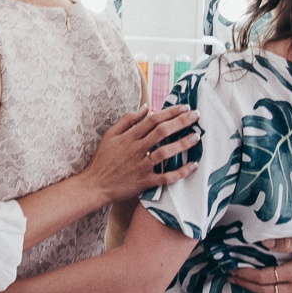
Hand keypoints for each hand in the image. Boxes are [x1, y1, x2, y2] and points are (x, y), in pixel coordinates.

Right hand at [81, 105, 200, 203]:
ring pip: (165, 152)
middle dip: (181, 122)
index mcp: (128, 137)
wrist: (95, 185)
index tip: (184, 107)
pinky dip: (180, 172)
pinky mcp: (145, 181)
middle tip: (196, 116)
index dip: (170, 112)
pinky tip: (193, 166)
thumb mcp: (110, 135)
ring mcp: (141, 166)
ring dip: (182, 144)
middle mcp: (136, 149)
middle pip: (162, 132)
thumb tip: (146, 108)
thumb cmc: (103, 160)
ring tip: (196, 137)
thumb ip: (127, 120)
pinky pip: (165, 177)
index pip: (153, 120)